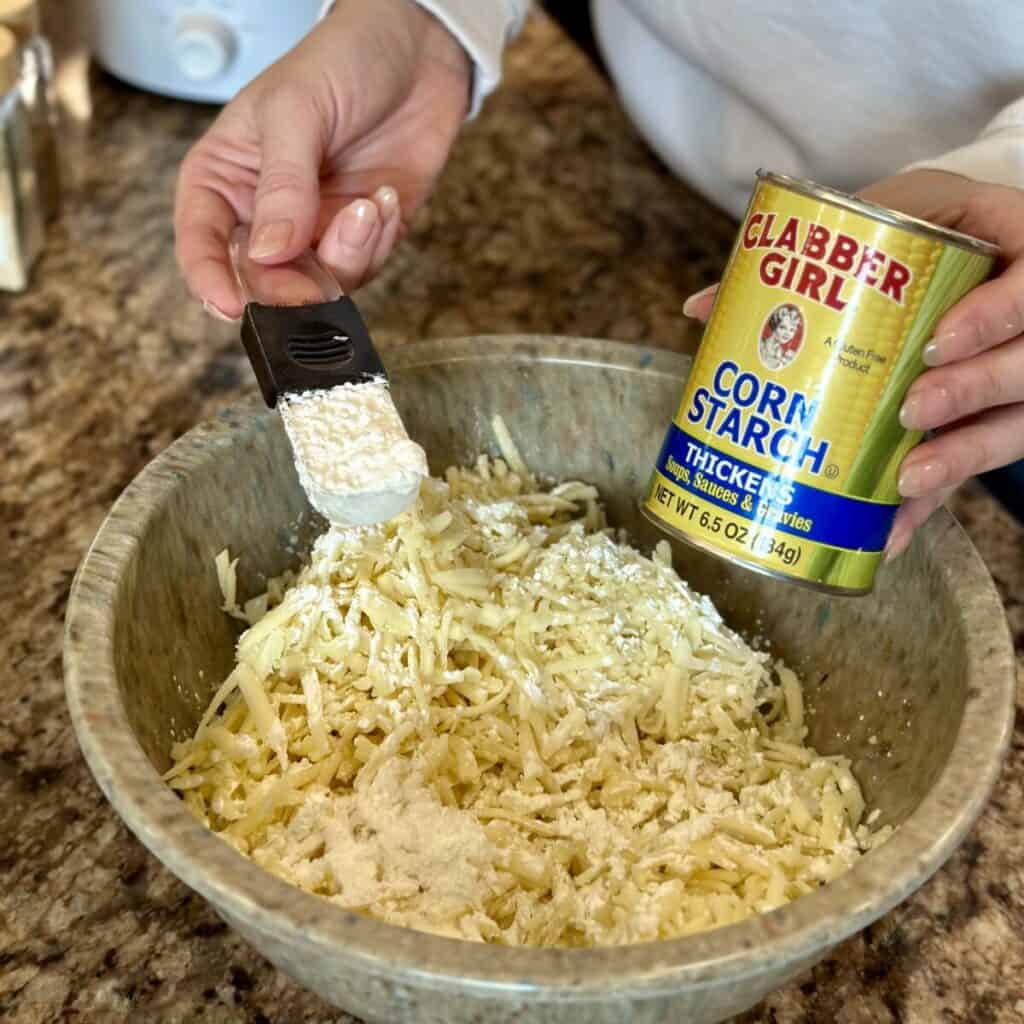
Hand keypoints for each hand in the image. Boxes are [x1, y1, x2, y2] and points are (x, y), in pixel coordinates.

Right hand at [174, 0, 470, 318]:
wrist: (418, 49)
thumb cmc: (343, 59)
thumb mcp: (296, 110)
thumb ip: (281, 186)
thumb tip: (266, 254)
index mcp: (225, 177)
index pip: (201, 243)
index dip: (210, 281)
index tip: (232, 305)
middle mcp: (266, 213)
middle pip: (261, 281)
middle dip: (291, 287)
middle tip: (317, 281)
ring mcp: (316, 229)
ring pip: (318, 284)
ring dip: (347, 257)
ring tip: (366, 205)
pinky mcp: (362, 237)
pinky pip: (362, 269)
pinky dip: (376, 243)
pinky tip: (383, 199)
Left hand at [682, 170, 1023, 558]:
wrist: (971, 247)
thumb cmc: (925, 233)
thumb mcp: (888, 219)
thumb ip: (815, 254)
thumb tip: (701, 307)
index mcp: (1015, 250)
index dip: (994, 317)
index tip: (936, 341)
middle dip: (971, 390)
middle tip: (912, 408)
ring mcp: (1021, 376)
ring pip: (1014, 424)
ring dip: (960, 456)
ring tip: (905, 483)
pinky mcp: (996, 422)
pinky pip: (973, 465)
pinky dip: (929, 504)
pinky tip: (888, 536)